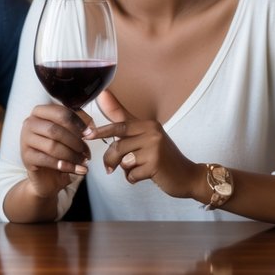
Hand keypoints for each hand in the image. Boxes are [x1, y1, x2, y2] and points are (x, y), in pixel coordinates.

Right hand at [18, 103, 91, 199]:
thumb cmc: (59, 149)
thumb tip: (91, 130)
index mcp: (40, 112)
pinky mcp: (26, 157)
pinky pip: (47, 160)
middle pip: (55, 130)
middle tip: (87, 153)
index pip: (60, 113)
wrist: (47, 174)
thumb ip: (79, 126)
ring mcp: (25, 140)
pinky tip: (76, 169)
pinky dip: (65, 166)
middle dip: (75, 142)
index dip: (78, 123)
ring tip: (83, 162)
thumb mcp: (69, 134)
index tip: (90, 134)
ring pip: (52, 146)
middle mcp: (29, 123)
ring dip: (72, 155)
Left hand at [86, 91, 200, 200]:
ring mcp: (155, 147)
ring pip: (123, 160)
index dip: (101, 130)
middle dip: (110, 158)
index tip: (86, 134)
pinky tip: (145, 176)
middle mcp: (152, 132)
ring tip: (136, 170)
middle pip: (118, 144)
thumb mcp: (146, 137)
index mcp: (148, 124)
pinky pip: (131, 174)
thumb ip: (124, 121)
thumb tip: (103, 95)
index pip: (119, 125)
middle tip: (108, 168)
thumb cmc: (162, 157)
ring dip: (125, 170)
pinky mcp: (155, 164)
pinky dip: (134, 178)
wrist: (188, 176)